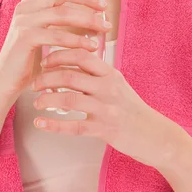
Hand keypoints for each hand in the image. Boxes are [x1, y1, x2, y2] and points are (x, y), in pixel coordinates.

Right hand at [0, 0, 110, 103]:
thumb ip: (55, 17)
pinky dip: (78, 40)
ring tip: (104, 28)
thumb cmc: (28, 58)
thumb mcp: (41, 31)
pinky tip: (91, 46)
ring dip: (88, 19)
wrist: (5, 81)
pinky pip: (57, 35)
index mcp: (28, 2)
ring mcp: (24, 22)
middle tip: (104, 7)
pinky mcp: (26, 39)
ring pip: (62, 12)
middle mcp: (24, 7)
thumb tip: (88, 11)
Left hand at [30, 46, 176, 166]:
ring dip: (47, 100)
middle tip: (34, 84)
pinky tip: (40, 123)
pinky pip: (74, 127)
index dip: (59, 55)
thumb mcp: (118, 85)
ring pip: (69, 100)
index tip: (44, 62)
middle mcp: (108, 88)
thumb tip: (72, 61)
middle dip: (46, 78)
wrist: (157, 136)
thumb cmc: (132, 109)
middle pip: (70, 76)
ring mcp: (107, 109)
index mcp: (110, 73)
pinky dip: (53, 125)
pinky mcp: (105, 130)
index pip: (81, 55)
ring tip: (36, 103)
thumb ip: (97, 73)